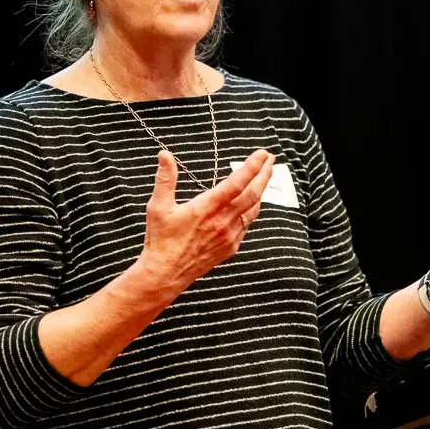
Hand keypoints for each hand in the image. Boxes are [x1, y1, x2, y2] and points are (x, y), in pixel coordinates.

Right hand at [138, 148, 274, 292]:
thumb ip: (165, 179)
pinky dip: (252, 210)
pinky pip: (247, 224)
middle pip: (252, 194)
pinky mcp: (230, 247)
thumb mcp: (158, 206)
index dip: (252, 166)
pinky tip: (251, 203)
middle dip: (264, 174)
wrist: (165, 274)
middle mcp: (222, 221)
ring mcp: (229, 236)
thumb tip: (165, 155)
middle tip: (271, 159)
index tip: (262, 154)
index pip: (236, 183)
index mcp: (206, 208)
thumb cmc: (161, 240)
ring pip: (253, 210)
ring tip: (265, 176)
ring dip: (261, 191)